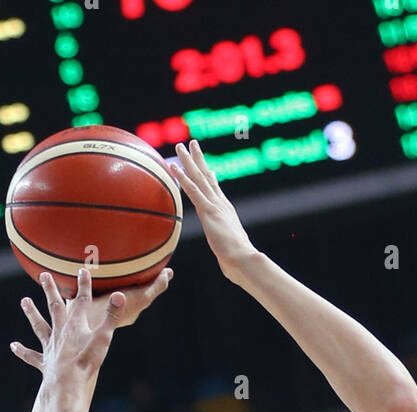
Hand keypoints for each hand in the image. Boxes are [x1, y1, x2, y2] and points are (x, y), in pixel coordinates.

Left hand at [11, 264, 126, 386]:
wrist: (67, 384)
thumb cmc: (86, 362)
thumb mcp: (103, 338)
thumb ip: (112, 316)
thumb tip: (120, 295)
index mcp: (75, 325)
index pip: (82, 300)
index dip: (84, 285)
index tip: (83, 270)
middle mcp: (60, 332)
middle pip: (54, 307)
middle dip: (50, 290)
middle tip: (44, 275)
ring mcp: (50, 347)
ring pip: (39, 326)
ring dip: (32, 313)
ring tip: (24, 301)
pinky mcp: (45, 362)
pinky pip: (31, 356)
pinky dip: (22, 351)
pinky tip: (13, 346)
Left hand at [172, 139, 256, 282]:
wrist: (243, 259)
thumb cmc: (239, 262)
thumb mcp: (229, 252)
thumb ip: (226, 251)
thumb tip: (229, 263)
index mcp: (226, 212)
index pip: (216, 191)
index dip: (210, 177)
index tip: (207, 167)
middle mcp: (221, 204)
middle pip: (207, 176)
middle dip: (199, 159)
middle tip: (192, 144)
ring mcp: (214, 205)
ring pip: (199, 177)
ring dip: (188, 161)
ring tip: (180, 146)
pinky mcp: (208, 211)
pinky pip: (192, 190)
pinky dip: (182, 178)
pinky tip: (173, 167)